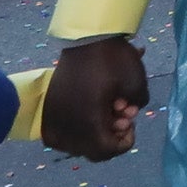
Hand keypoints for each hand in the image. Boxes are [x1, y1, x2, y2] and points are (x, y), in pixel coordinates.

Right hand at [39, 39, 148, 159]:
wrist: (85, 36)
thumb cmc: (112, 59)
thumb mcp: (136, 84)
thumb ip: (137, 106)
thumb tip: (127, 116)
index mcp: (88, 122)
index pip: (106, 150)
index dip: (124, 143)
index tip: (131, 124)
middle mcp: (67, 125)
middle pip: (91, 150)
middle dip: (110, 137)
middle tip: (121, 117)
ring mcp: (54, 116)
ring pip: (74, 142)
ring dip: (93, 133)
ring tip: (106, 111)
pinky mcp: (49, 107)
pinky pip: (60, 131)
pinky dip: (77, 127)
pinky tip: (89, 111)